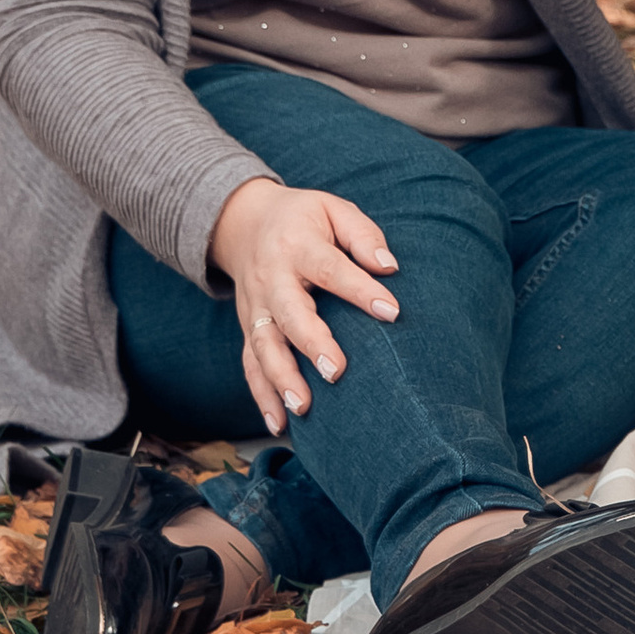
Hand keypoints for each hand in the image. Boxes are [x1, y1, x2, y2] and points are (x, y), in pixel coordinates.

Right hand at [209, 173, 399, 434]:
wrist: (242, 223)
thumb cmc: (302, 219)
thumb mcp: (333, 209)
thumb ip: (363, 235)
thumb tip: (389, 265)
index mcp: (298, 246)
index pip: (332, 269)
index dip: (361, 291)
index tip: (392, 312)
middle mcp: (271, 280)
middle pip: (290, 314)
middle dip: (312, 345)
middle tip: (337, 372)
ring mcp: (255, 309)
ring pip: (263, 347)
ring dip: (281, 380)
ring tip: (303, 408)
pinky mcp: (247, 330)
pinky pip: (249, 365)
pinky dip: (261, 396)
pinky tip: (279, 425)